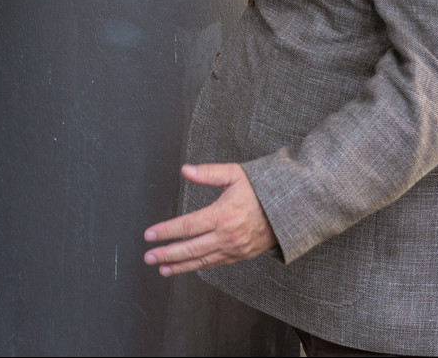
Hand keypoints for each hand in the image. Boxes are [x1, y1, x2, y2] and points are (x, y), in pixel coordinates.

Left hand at [142, 163, 277, 276]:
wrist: (289, 209)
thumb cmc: (261, 189)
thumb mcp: (235, 174)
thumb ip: (208, 173)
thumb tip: (185, 170)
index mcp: (223, 214)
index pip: (187, 226)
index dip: (166, 231)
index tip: (149, 235)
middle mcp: (227, 235)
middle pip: (190, 248)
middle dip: (167, 253)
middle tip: (148, 256)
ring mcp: (234, 248)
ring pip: (201, 260)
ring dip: (180, 265)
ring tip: (162, 268)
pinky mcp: (240, 255)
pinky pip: (215, 263)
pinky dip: (198, 267)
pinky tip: (186, 267)